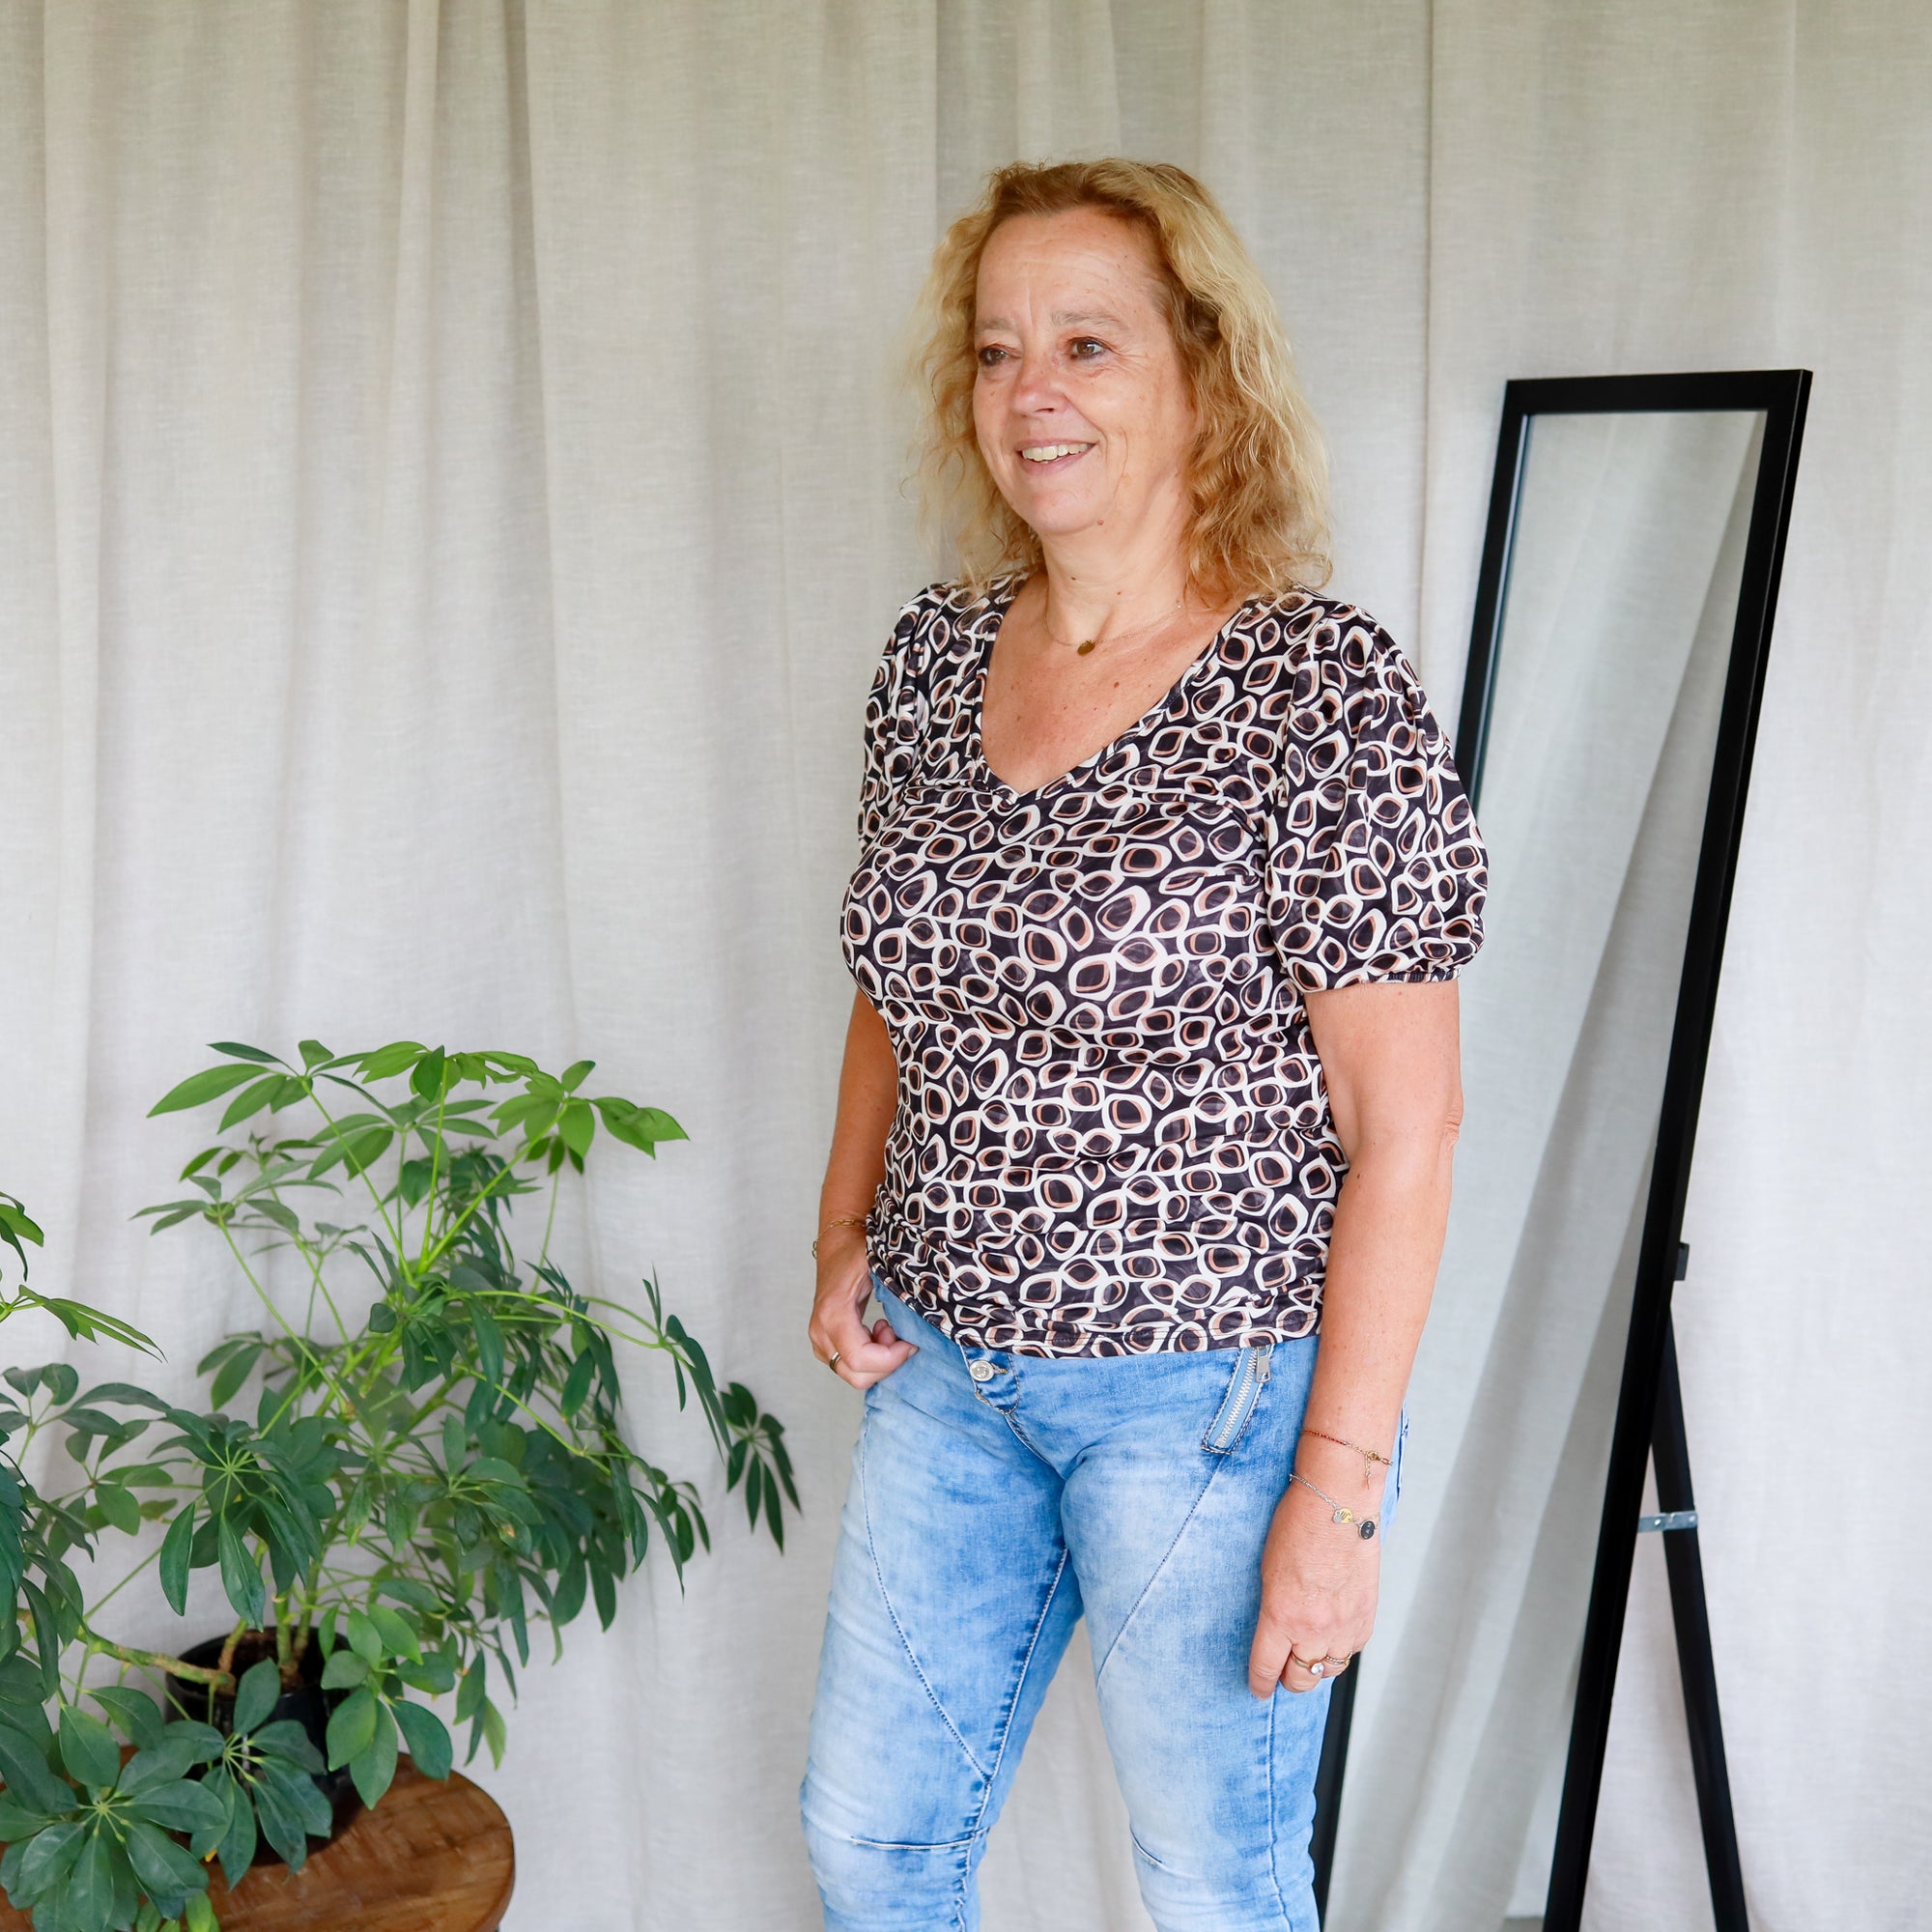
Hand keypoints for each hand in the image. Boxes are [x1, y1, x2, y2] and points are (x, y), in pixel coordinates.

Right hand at [808, 1228, 914, 1389]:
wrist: (836, 1246)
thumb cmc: (857, 1251)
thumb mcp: (879, 1263)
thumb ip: (898, 1288)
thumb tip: (926, 1311)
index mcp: (833, 1313)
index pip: (860, 1358)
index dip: (891, 1358)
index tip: (910, 1342)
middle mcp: (821, 1332)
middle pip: (858, 1375)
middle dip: (887, 1363)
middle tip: (898, 1335)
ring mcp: (819, 1341)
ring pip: (855, 1376)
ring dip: (880, 1361)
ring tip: (888, 1330)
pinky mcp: (824, 1346)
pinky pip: (850, 1368)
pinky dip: (871, 1360)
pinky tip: (878, 1334)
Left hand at [1247, 1455, 1383, 1697]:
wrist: (1338, 1503)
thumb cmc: (1298, 1525)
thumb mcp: (1268, 1570)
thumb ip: (1274, 1608)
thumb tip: (1275, 1632)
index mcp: (1281, 1614)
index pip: (1267, 1666)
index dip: (1260, 1683)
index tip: (1258, 1689)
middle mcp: (1314, 1627)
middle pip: (1301, 1679)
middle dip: (1287, 1680)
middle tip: (1282, 1672)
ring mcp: (1344, 1625)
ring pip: (1329, 1670)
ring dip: (1316, 1666)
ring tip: (1308, 1654)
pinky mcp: (1366, 1617)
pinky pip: (1351, 1650)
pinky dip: (1340, 1648)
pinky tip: (1332, 1635)